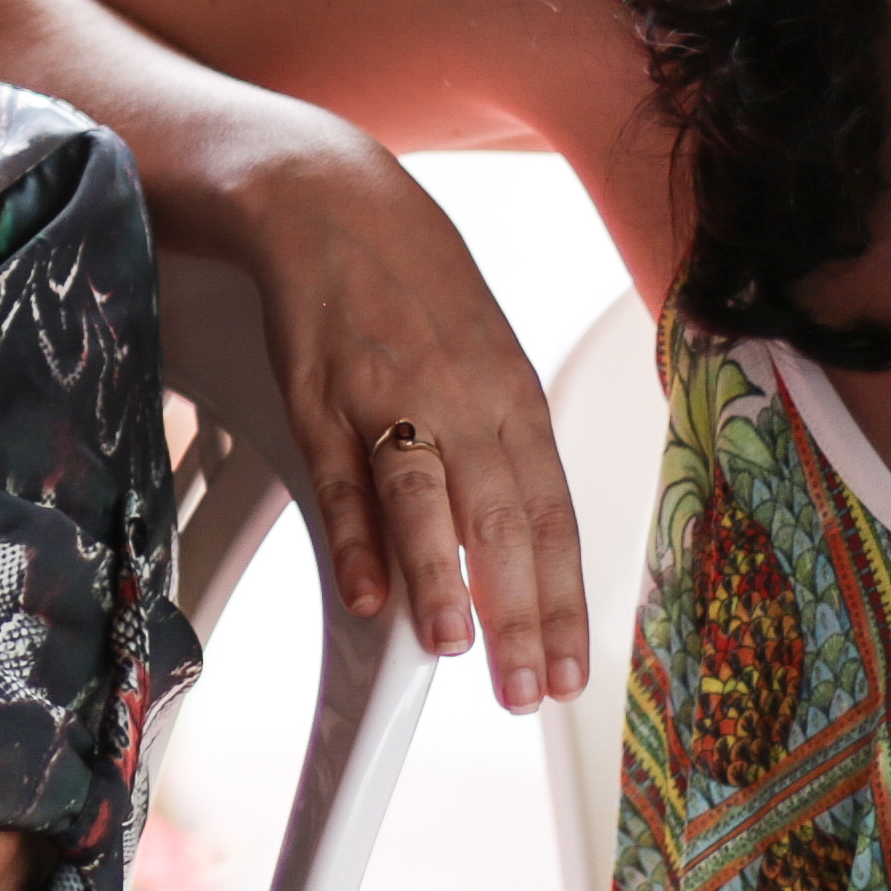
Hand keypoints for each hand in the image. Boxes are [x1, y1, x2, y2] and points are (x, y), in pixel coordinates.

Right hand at [233, 116, 590, 707]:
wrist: (330, 199)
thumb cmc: (412, 283)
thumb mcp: (482, 357)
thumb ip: (498, 450)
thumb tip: (513, 549)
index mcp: (513, 396)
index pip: (553, 515)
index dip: (565, 598)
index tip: (572, 670)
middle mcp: (463, 398)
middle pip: (504, 518)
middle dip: (522, 615)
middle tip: (527, 691)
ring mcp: (389, 394)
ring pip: (427, 497)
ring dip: (444, 579)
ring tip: (456, 649)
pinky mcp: (319, 393)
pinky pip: (341, 476)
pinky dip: (356, 538)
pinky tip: (368, 593)